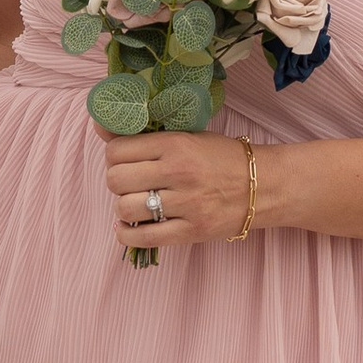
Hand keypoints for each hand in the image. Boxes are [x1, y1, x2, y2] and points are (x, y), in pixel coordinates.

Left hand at [102, 129, 254, 252]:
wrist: (264, 185)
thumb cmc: (222, 158)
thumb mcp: (187, 135)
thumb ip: (146, 134)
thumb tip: (99, 125)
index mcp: (176, 144)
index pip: (117, 150)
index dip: (114, 155)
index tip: (125, 159)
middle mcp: (178, 172)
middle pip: (116, 179)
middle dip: (117, 181)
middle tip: (130, 182)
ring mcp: (186, 204)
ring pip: (126, 207)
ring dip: (123, 207)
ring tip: (135, 203)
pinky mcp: (192, 231)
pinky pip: (143, 237)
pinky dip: (127, 234)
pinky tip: (129, 226)